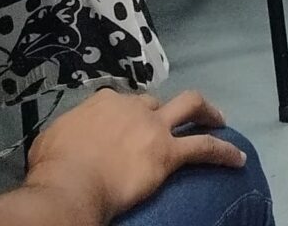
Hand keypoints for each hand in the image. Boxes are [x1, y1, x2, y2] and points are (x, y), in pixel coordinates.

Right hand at [26, 89, 243, 217]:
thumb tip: (66, 141)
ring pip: (190, 107)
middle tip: (171, 125)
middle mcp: (132, 107)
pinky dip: (224, 151)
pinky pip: (205, 148)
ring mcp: (153, 127)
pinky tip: (237, 159)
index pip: (122, 102)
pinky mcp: (168, 152)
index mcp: (103, 102)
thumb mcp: (50, 139)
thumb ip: (66, 132)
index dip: (127, 115)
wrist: (71, 184)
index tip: (126, 129)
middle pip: (156, 103)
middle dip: (164, 112)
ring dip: (207, 112)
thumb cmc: (55, 167)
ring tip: (218, 120)